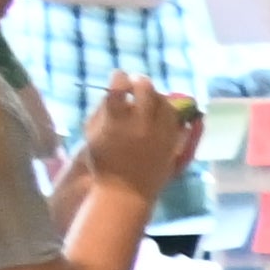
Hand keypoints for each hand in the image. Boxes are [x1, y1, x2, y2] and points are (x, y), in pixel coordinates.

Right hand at [78, 77, 194, 200]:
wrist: (126, 192)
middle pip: (146, 89)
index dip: (119, 78)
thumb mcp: (93, 135)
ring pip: (164, 102)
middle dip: (139, 81)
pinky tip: (159, 113)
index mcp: (116, 121)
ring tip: (148, 98)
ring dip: (156, 95)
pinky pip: (176, 119)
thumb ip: (104, 111)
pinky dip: (167, 112)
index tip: (119, 77)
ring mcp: (159, 134)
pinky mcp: (172, 143)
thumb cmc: (104, 163)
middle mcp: (140, 125)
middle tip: (135, 82)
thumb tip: (117, 92)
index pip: (119, 88)